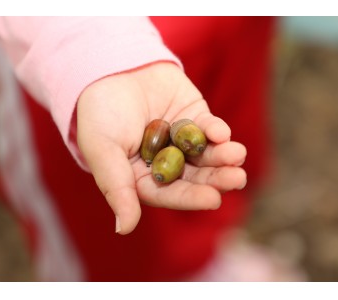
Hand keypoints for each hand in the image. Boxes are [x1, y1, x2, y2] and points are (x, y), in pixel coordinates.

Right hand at [77, 62, 246, 233]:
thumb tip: (125, 229)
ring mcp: (182, 140)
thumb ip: (117, 188)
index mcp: (144, 177)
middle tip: (237, 179)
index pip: (170, 193)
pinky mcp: (193, 116)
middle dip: (216, 178)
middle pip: (195, 176)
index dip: (191, 197)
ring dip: (223, 156)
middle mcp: (166, 162)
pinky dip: (216, 130)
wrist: (108, 70)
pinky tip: (221, 132)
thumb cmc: (99, 114)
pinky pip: (208, 127)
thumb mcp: (102, 151)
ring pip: (207, 154)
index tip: (213, 199)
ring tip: (238, 155)